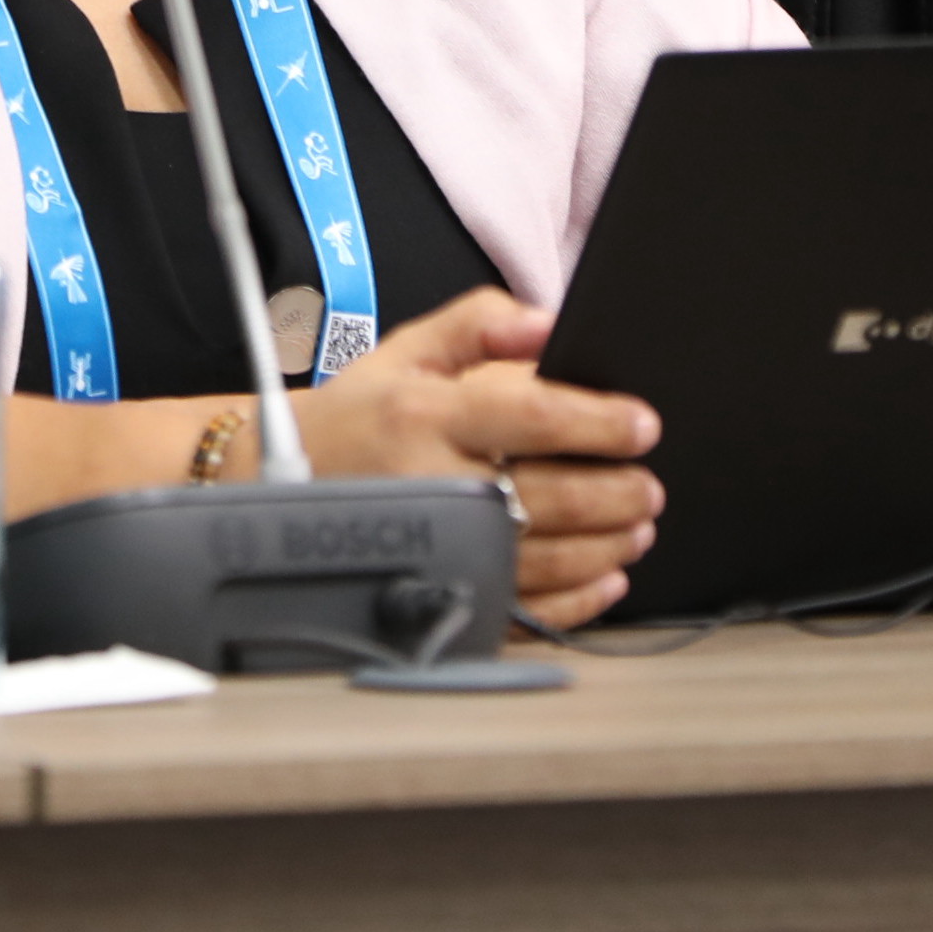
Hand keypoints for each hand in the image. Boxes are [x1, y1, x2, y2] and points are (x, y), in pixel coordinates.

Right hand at [287, 288, 661, 631]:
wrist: (281, 479)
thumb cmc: (358, 414)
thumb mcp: (408, 349)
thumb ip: (481, 324)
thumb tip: (549, 322)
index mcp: (428, 416)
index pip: (532, 416)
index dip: (598, 422)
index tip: (644, 425)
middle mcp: (432, 484)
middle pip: (549, 495)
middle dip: (616, 492)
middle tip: (651, 487)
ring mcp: (434, 547)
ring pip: (542, 558)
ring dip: (605, 545)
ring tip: (637, 527)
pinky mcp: (436, 590)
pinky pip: (518, 609)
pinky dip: (573, 602)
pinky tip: (603, 579)